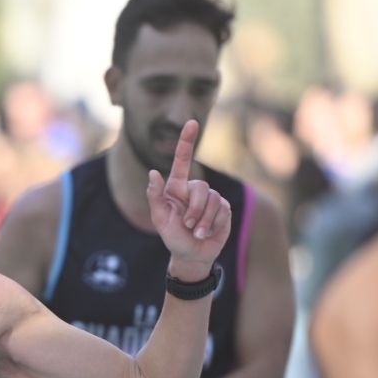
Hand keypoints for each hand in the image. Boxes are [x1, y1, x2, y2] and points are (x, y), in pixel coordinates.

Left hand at [146, 120, 230, 277]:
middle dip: (194, 210)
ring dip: (203, 220)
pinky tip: (207, 232)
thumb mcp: (159, 219)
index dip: (187, 141)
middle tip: (187, 225)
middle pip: (200, 188)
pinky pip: (222, 211)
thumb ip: (155, 196)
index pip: (183, 160)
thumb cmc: (172, 236)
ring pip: (213, 201)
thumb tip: (153, 172)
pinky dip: (213, 224)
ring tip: (196, 231)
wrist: (192, 255)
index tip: (192, 122)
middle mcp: (195, 190)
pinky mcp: (224, 209)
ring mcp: (211, 198)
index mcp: (177, 188)